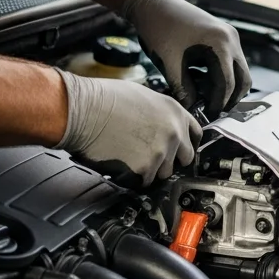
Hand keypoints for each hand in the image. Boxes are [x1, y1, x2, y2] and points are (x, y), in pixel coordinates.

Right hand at [56, 70, 201, 185]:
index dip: (186, 144)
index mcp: (176, 112)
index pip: (196, 135)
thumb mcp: (144, 96)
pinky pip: (145, 181)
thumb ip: (161, 114)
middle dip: (171, 160)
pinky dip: (134, 178)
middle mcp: (174, 132)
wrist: (83, 110)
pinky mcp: (146, 168)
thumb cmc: (105, 98)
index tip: (180, 150)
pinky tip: (122, 164)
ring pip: (164, 173)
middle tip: (152, 158)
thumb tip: (162, 125)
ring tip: (131, 158)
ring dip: (151, 170)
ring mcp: (162, 152)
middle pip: (185, 158)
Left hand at [120, 0, 250, 119]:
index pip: (228, 82)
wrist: (153, 3)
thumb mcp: (169, 63)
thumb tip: (192, 110)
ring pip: (239, 71)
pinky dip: (221, 75)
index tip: (208, 115)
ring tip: (206, 98)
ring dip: (226, 87)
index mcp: (220, 43)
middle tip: (213, 111)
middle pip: (242, 78)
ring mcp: (230, 36)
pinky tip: (201, 82)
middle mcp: (231, 39)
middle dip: (230, 98)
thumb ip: (183, 89)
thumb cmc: (159, 28)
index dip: (218, 102)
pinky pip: (230, 62)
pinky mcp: (223, 36)